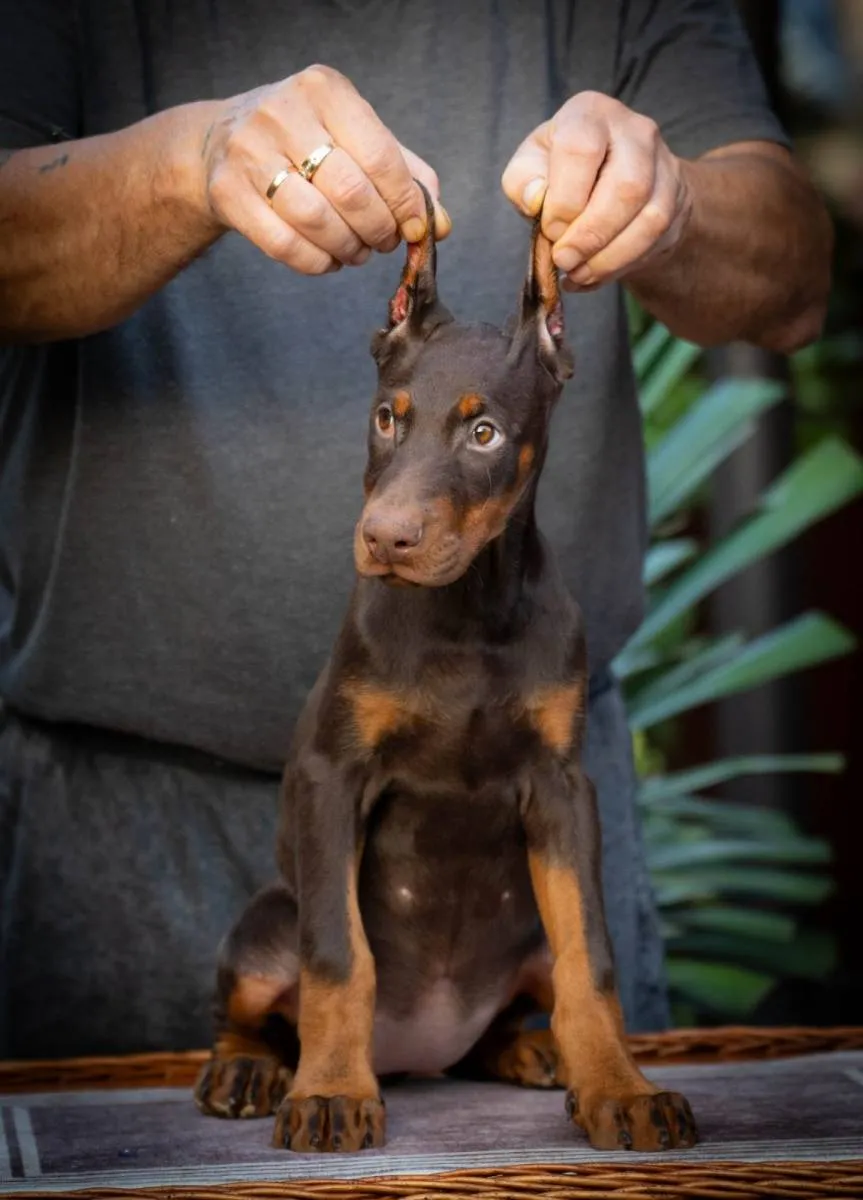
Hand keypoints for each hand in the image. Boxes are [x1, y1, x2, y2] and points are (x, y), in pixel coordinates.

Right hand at [198, 65, 449, 274]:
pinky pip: (284, 245)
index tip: (416, 228)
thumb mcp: (356, 137)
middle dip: (378, 229)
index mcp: (325, 91)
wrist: (222, 140)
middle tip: (384, 242)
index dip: (405, 203)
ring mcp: (249, 151)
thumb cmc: (307, 140)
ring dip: (348, 249)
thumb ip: (404, 175)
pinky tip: (327, 259)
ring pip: (315, 221)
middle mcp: (283, 113)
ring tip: (358, 252)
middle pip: (349, 192)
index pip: (380, 157)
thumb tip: (439, 224)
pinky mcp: (228, 191)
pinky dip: (316, 263)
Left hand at [501, 92, 692, 290]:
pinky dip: (619, 265)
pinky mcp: (675, 199)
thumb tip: (537, 199)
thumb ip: (523, 181)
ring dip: (608, 257)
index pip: (581, 150)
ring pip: (649, 218)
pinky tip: (593, 274)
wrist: (610, 176)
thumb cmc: (561, 171)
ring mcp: (663, 164)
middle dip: (591, 235)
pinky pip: (654, 239)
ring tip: (577, 273)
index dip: (564, 199)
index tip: (550, 230)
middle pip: (627, 187)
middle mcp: (635, 131)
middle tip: (564, 260)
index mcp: (590, 113)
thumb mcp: (531, 167)